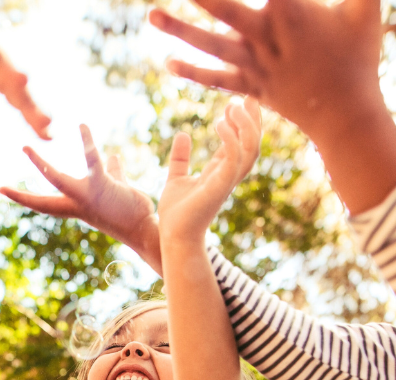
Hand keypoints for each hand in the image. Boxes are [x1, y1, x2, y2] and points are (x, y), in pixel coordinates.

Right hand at [0, 125, 161, 272]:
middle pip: (42, 200)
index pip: (44, 203)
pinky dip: (86, 142)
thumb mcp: (117, 188)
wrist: (146, 228)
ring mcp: (87, 197)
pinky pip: (91, 160)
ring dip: (39, 165)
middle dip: (20, 195)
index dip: (23, 197)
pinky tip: (81, 126)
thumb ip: (112, 172)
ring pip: (57, 180)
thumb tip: (111, 157)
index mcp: (76, 206)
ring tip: (24, 149)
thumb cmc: (132, 211)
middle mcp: (76, 205)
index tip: (3, 190)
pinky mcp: (102, 186)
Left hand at [148, 0, 382, 141]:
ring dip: (179, 30)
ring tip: (150, 15)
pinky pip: (215, 80)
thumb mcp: (365, 9)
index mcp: (292, 12)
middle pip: (226, 9)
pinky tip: (168, 63)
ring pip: (210, 45)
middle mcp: (266, 39)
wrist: (344, 114)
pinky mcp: (249, 88)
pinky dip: (191, 72)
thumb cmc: (358, 56)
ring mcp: (254, 66)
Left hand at [158, 99, 259, 246]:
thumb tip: (182, 135)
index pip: (240, 143)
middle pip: (253, 143)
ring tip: (234, 105)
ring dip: (247, 125)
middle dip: (253, 119)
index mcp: (220, 173)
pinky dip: (232, 138)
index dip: (242, 122)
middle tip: (247, 96)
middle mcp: (228, 176)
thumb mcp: (176, 179)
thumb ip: (181, 159)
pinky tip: (220, 123)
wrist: (173, 236)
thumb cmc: (175, 214)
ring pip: (251, 148)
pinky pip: (235, 157)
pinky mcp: (219, 186)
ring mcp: (226, 181)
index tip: (236, 101)